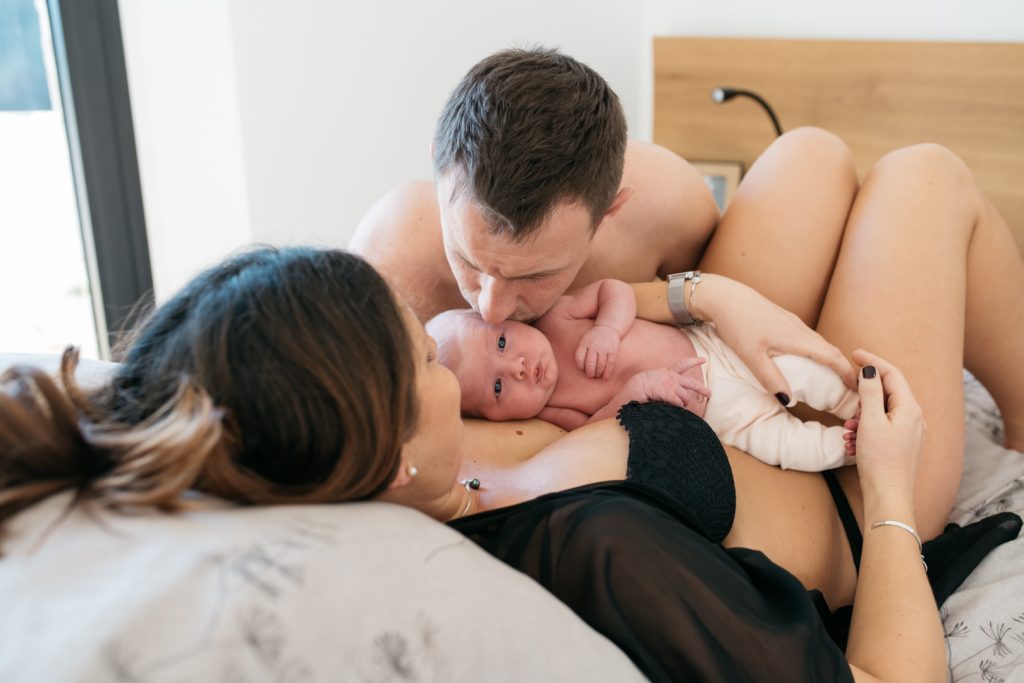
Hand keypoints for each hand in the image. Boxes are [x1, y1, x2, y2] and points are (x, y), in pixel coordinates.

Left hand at [575, 324, 620, 377]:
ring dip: (598, 374)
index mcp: (584, 343)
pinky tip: (605, 377)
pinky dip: (607, 373)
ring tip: (597, 375)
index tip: (583, 369)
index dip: (580, 367)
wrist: (608, 327)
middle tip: (590, 375)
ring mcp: (604, 349)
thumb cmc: (593, 337)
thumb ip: (581, 352)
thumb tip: (580, 369)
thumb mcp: (584, 340)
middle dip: (589, 373)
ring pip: (600, 366)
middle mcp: (594, 346)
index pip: (579, 359)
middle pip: (590, 364)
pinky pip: (610, 364)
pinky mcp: (613, 351)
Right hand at [619, 359, 709, 408]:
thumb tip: (671, 395)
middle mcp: (671, 377)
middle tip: (710, 394)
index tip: (704, 359)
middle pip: (692, 383)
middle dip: (702, 389)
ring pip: (686, 397)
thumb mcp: (652, 382)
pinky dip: (677, 408)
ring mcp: (672, 384)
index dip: (694, 361)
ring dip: (682, 404)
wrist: (633, 388)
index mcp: (666, 372)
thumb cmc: (638, 388)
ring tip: (674, 408)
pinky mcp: (670, 392)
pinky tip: (670, 407)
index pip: (683, 365)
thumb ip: (662, 386)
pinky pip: (679, 404)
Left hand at [697, 275, 856, 397]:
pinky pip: (807, 338)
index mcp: (797, 338)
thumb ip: (770, 379)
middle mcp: (799, 328)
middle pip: (830, 349)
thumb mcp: (751, 356)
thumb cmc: (737, 325)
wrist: (724, 296)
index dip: (847, 373)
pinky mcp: (782, 319)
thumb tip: (788, 401)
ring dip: (830, 359)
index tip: (858, 388)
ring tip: (833, 377)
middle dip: (843, 368)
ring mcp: (791, 321)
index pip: (832, 357)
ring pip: (818, 342)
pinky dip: (816, 351)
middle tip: (850, 387)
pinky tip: (807, 360)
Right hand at [847, 349, 924, 500]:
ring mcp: (910, 432)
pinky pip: (882, 426)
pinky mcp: (902, 444)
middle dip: (863, 396)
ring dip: (861, 415)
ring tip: (848, 430)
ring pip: (882, 411)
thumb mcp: (870, 421)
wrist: (887, 495)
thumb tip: (870, 369)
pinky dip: (866, 428)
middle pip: (887, 392)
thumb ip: (870, 392)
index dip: (873, 361)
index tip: (853, 354)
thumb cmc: (879, 460)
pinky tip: (852, 441)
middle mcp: (915, 418)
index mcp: (910, 408)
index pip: (892, 374)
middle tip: (848, 406)